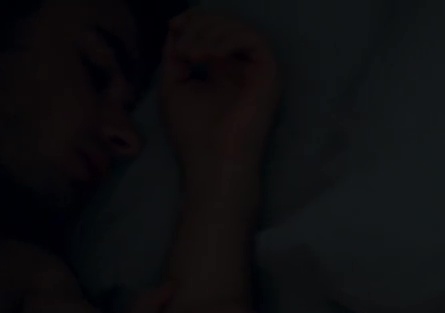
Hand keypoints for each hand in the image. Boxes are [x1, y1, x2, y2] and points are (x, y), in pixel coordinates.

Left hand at [160, 10, 280, 181]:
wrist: (213, 159)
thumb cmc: (193, 131)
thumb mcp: (174, 85)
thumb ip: (176, 56)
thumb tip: (177, 29)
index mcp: (220, 70)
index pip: (213, 31)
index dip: (193, 20)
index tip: (174, 26)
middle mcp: (240, 68)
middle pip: (226, 24)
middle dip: (199, 25)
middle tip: (183, 48)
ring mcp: (256, 72)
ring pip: (240, 28)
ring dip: (211, 32)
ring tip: (193, 53)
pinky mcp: (269, 75)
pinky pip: (254, 39)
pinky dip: (229, 38)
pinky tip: (210, 54)